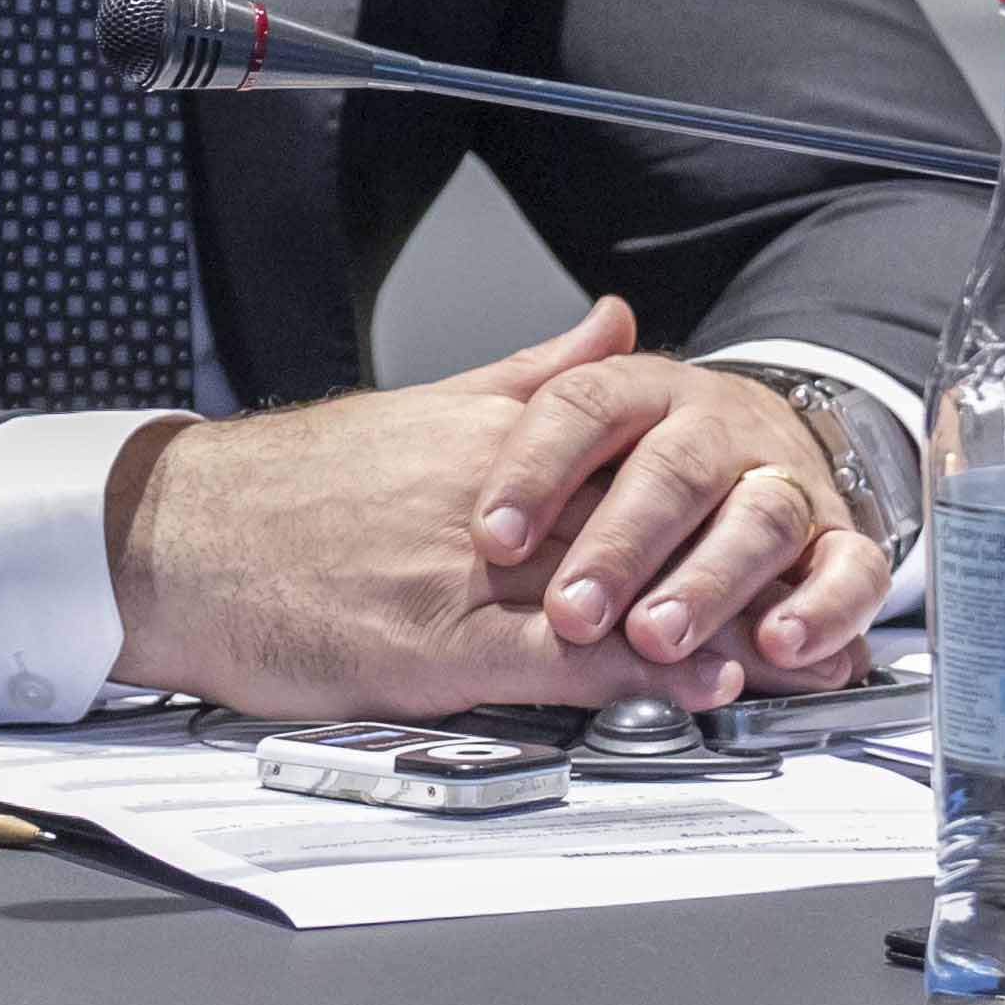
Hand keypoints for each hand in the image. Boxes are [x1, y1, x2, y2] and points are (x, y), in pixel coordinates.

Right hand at [102, 301, 884, 719]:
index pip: (635, 455)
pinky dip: (631, 668)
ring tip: (799, 648)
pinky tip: (692, 681)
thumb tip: (615, 323)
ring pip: (614, 590)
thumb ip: (529, 373)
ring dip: (715, 620)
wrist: (173, 542)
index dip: (727, 490)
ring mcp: (460, 573)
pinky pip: (550, 656)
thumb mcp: (414, 410)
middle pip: (647, 526)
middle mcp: (489, 496)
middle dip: (745, 562)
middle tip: (832, 595)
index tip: (796, 514)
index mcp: (489, 435)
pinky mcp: (426, 645)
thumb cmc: (282, 490)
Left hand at [472, 356, 897, 702]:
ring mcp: (785, 481)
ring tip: (659, 637)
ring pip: (758, 518)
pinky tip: (783, 644)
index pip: (585, 408)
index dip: (537, 469)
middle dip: (622, 545)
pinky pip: (849, 569)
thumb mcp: (583, 422)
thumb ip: (541, 393)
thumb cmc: (650, 451)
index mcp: (643, 391)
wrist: (766, 448)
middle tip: (574, 611)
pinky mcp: (841, 539)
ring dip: (711, 582)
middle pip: (674, 471)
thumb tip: (562, 337)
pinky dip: (824, 608)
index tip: (492, 535)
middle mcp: (719, 429)